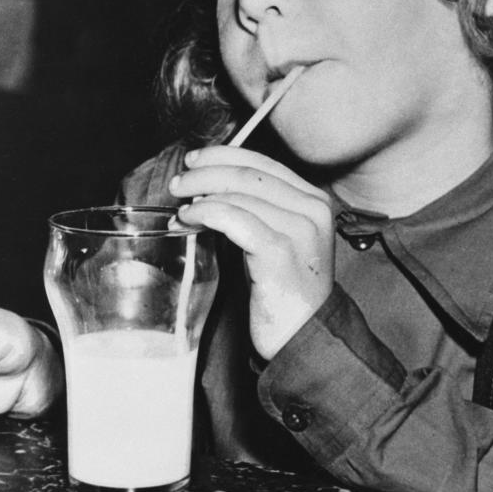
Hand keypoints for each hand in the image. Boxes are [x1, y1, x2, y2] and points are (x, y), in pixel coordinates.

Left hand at [171, 145, 333, 359]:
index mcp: (314, 200)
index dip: (223, 156)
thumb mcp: (275, 237)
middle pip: (248, 174)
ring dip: (200, 197)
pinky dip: (205, 214)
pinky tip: (189, 221)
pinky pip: (233, 219)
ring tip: (181, 210)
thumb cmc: (281, 289)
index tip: (195, 160)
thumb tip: (206, 183)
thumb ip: (254, 207)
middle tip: (178, 185)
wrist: (302, 336)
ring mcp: (300, 230)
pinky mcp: (280, 253)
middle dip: (205, 173)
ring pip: (238, 194)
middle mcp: (313, 209)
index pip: (263, 161)